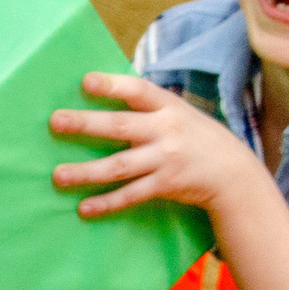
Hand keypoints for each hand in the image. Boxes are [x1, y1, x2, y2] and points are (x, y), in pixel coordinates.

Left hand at [47, 73, 266, 218]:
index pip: (138, 91)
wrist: (233, 172)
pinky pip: (131, 194)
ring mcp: (166, 159)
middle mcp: (166, 130)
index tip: (85, 81)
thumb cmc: (193, 137)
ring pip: (120, 166)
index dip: (112, 85)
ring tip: (58, 175)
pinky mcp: (166, 185)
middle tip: (55, 121)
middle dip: (86, 123)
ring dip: (86, 172)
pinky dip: (107, 202)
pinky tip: (84, 208)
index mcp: (168, 107)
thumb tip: (100, 89)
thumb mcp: (177, 113)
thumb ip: (145, 106)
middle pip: (120, 126)